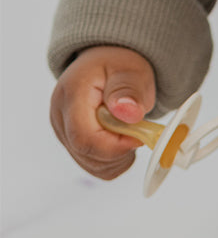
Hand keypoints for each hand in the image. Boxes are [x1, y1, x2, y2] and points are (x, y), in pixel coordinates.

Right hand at [50, 46, 155, 178]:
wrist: (108, 68)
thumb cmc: (119, 69)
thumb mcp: (131, 72)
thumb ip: (129, 91)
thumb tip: (127, 112)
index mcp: (71, 95)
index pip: (85, 138)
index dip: (116, 144)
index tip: (136, 133)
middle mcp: (60, 117)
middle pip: (89, 155)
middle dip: (120, 151)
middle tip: (134, 130)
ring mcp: (64, 134)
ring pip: (95, 167)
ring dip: (120, 158)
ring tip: (127, 132)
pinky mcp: (73, 146)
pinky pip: (98, 169)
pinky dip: (116, 162)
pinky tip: (122, 143)